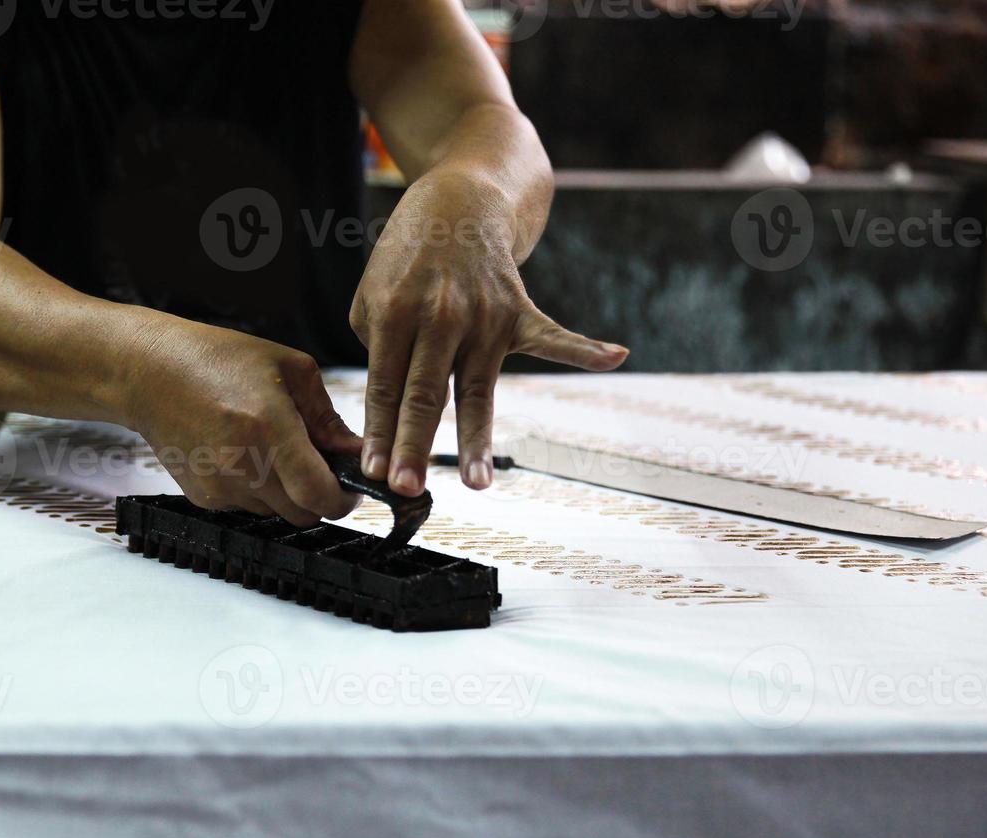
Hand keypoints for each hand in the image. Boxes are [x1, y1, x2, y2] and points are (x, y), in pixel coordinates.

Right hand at [126, 318, 362, 525]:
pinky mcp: (203, 496)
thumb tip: (354, 451)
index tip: (351, 488)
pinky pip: (248, 506)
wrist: (151, 373)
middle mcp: (243, 464)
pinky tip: (244, 454)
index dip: (344, 500)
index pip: (319, 495)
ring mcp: (220, 486)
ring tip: (272, 450)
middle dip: (319, 497)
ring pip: (276, 512)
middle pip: (303, 513)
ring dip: (287, 492)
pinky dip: (258, 489)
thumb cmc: (219, 359)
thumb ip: (327, 417)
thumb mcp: (289, 369)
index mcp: (269, 427)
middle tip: (318, 468)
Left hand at [350, 171, 627, 495]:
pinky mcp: (519, 311)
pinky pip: (552, 337)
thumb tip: (389, 404)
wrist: (460, 198)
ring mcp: (484, 317)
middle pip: (427, 394)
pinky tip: (614, 356)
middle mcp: (441, 317)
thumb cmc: (409, 255)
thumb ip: (377, 348)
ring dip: (477, 438)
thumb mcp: (372, 293)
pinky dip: (584, 347)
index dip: (381, 431)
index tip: (374, 473)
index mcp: (396, 313)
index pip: (386, 385)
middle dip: (415, 445)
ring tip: (478, 483)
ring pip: (478, 389)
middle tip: (406, 489)